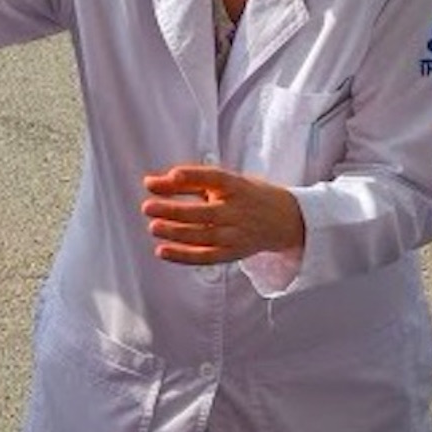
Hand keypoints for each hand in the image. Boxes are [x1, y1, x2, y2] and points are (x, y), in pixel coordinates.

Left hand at [140, 165, 304, 265]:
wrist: (284, 219)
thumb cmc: (243, 195)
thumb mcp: (222, 182)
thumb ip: (186, 181)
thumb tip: (149, 183)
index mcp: (236, 186)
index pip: (215, 178)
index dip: (194, 176)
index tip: (173, 174)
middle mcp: (238, 210)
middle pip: (205, 212)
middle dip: (175, 210)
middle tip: (147, 207)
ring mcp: (237, 234)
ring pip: (204, 236)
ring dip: (176, 233)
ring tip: (153, 227)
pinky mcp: (233, 253)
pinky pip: (206, 257)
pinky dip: (183, 256)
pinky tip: (162, 251)